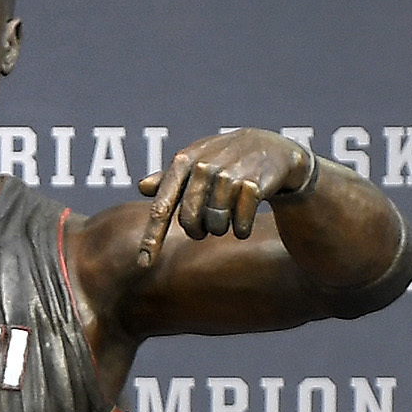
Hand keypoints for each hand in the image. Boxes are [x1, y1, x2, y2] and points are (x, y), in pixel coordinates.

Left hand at [135, 130, 314, 265]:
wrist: (269, 148)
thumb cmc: (224, 159)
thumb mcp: (196, 162)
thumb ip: (169, 178)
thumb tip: (142, 187)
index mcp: (183, 161)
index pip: (162, 207)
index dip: (152, 237)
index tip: (143, 263)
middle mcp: (203, 166)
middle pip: (189, 222)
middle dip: (198, 229)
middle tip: (208, 222)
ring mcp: (229, 175)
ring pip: (216, 226)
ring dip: (223, 227)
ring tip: (230, 212)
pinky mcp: (253, 185)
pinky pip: (240, 227)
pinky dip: (243, 228)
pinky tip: (247, 214)